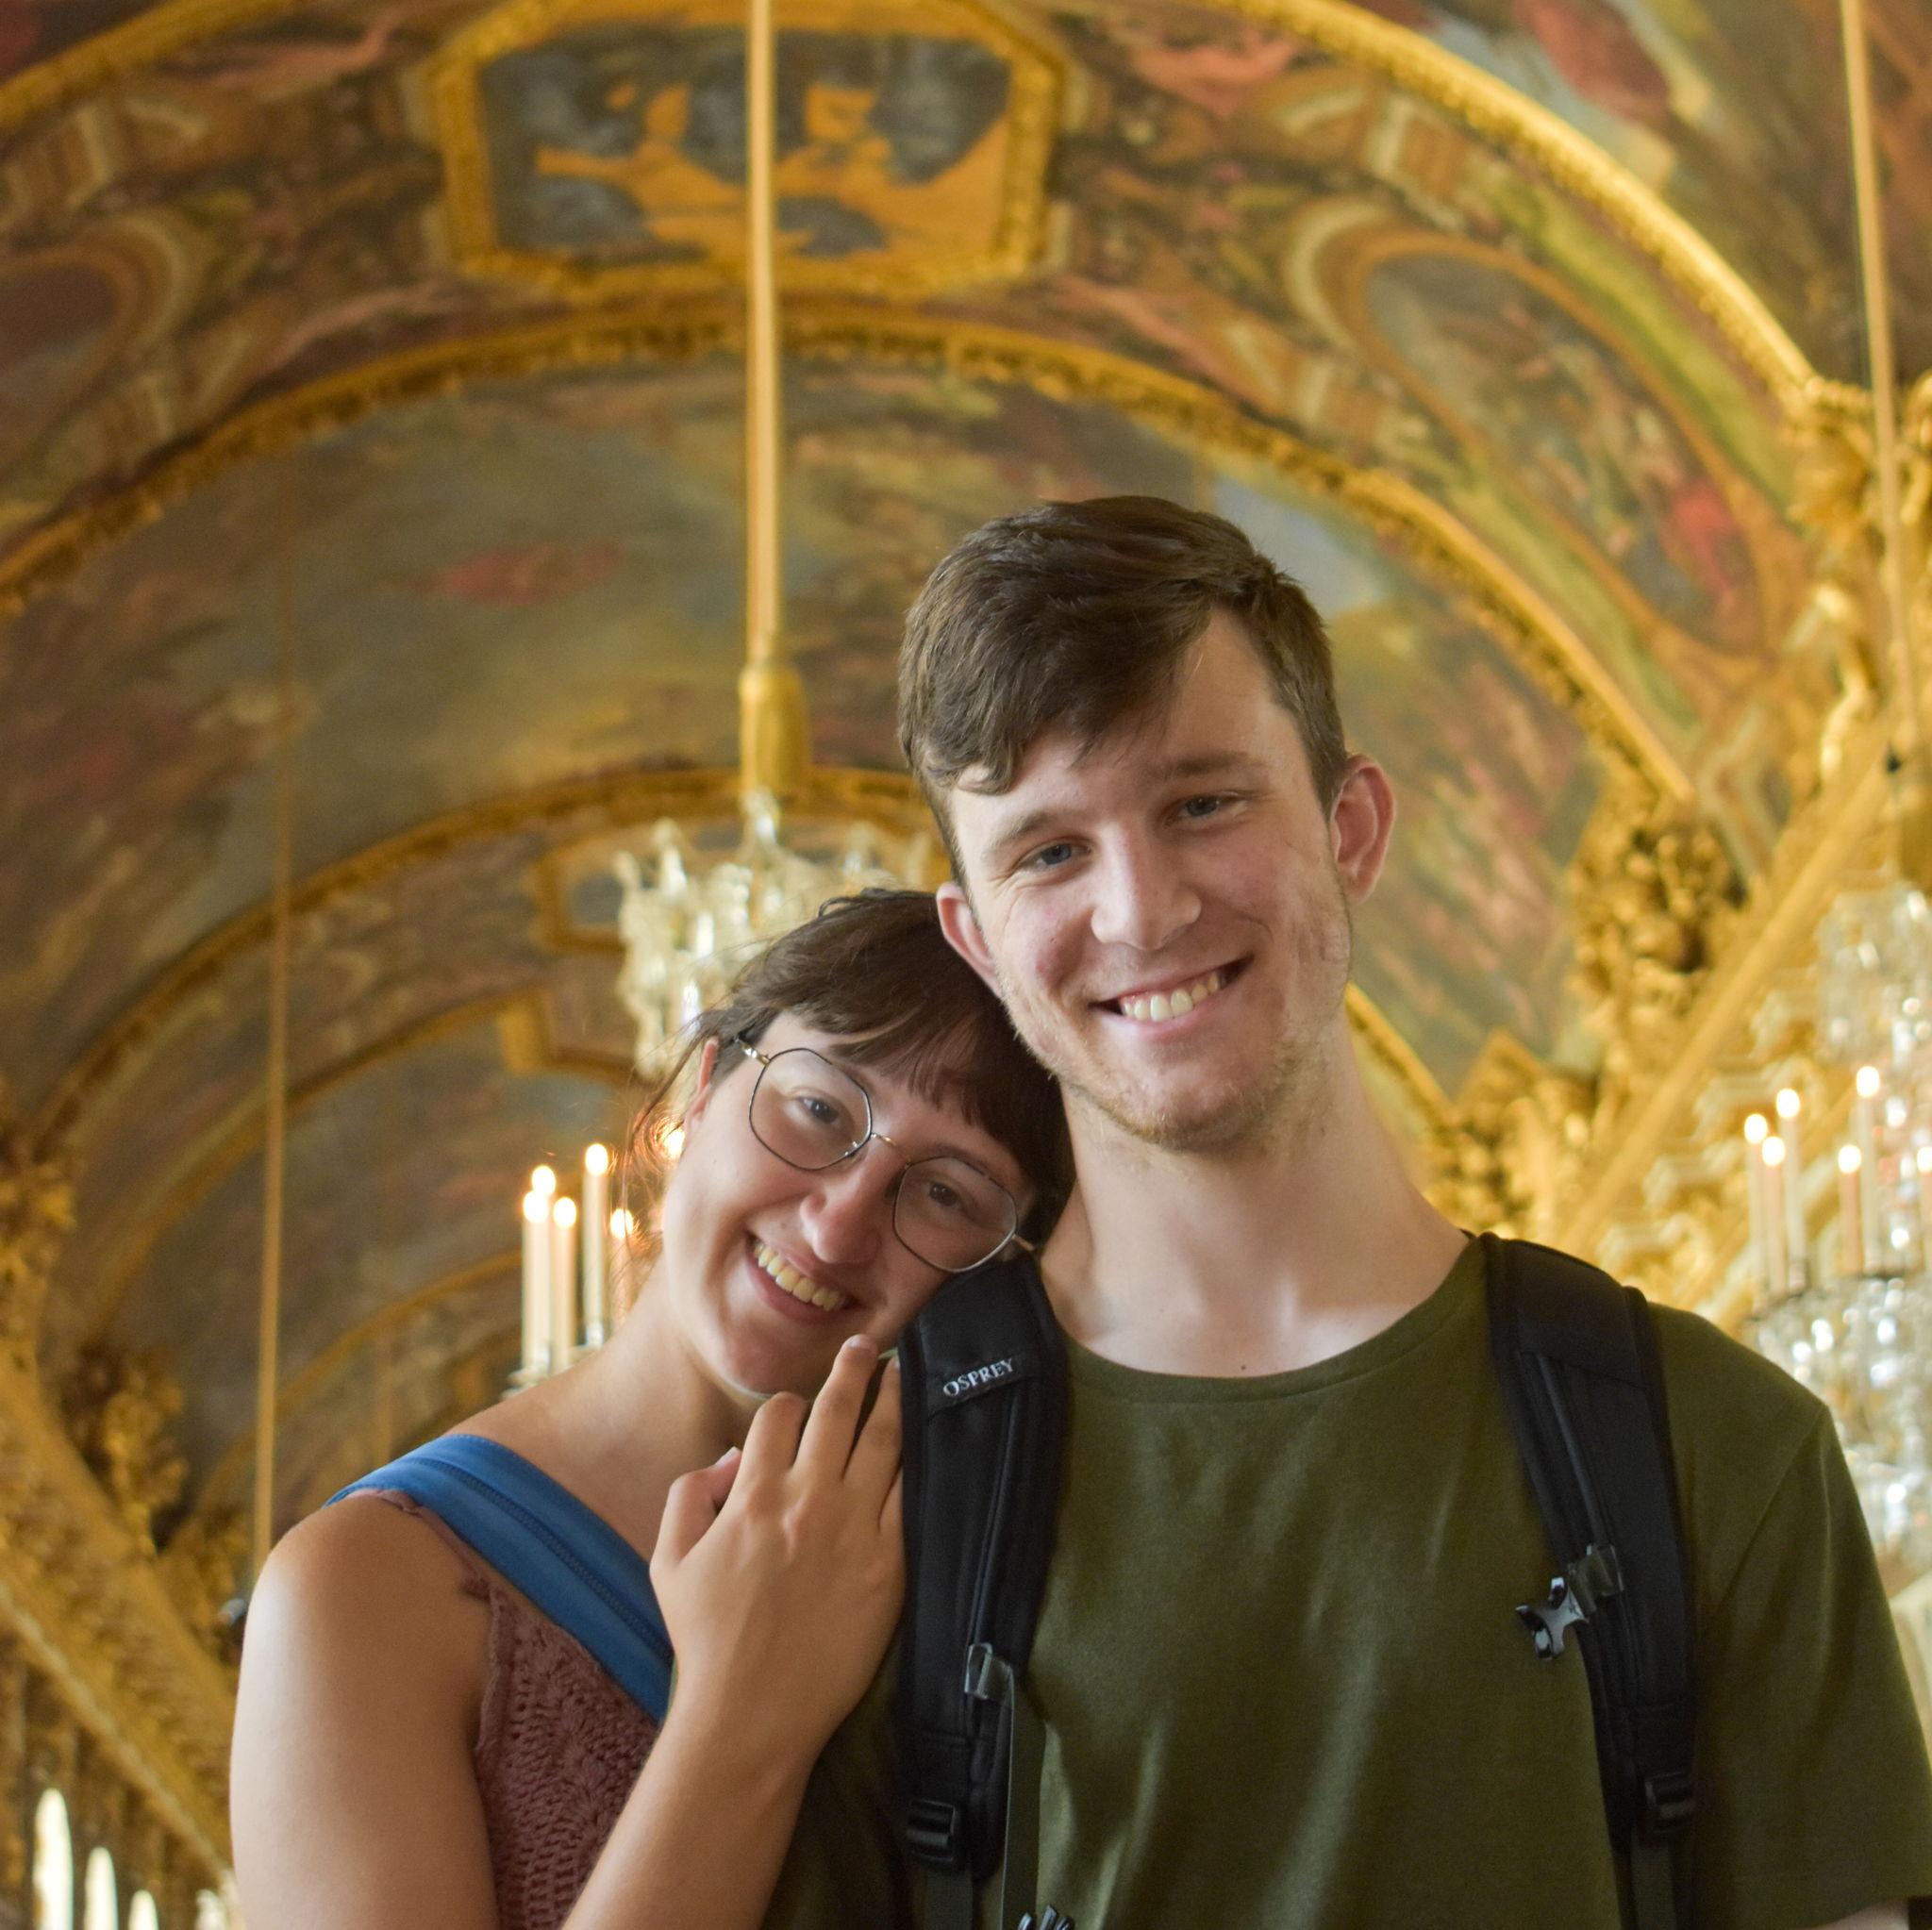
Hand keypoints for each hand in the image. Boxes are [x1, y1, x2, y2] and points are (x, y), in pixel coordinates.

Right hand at [651, 1336, 903, 1763]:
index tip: (798, 1403)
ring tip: (902, 1374)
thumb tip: (728, 1459)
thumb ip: (687, 1495)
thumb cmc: (706, 1639)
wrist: (751, 1714)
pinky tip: (925, 1440)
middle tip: (866, 1346)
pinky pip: (909, 1498)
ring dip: (893, 1400)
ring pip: (883, 1444)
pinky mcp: (889, 1566)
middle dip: (853, 1369)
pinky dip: (917, 1463)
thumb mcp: (668, 1561)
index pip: (778, 1418)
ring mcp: (854, 1532)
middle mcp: (807, 1503)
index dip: (788, 1402)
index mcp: (753, 1497)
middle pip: (837, 1412)